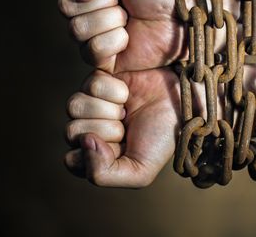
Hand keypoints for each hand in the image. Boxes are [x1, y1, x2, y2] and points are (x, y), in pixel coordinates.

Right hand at [53, 0, 184, 72]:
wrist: (180, 16)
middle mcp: (83, 9)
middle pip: (66, 6)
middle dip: (102, 1)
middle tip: (124, 1)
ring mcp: (90, 35)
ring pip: (77, 29)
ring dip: (110, 20)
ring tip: (129, 19)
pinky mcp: (101, 59)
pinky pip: (92, 50)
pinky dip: (115, 42)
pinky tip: (129, 39)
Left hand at [63, 68, 179, 187]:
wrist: (183, 101)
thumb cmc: (163, 137)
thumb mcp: (140, 171)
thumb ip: (104, 174)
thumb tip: (83, 142)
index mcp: (97, 157)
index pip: (73, 160)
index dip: (96, 155)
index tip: (121, 148)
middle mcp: (91, 129)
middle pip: (72, 132)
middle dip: (106, 130)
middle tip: (127, 127)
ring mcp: (93, 104)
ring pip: (74, 106)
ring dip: (106, 109)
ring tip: (126, 109)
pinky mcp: (100, 80)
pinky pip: (90, 84)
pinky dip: (113, 90)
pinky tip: (127, 93)